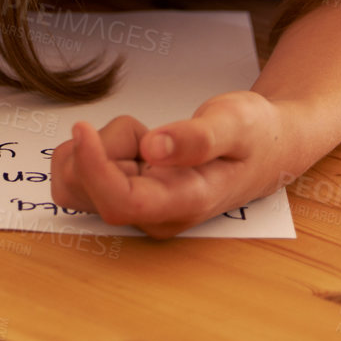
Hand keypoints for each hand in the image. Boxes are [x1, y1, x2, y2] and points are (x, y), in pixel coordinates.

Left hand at [49, 90, 293, 238]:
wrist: (264, 149)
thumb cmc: (253, 135)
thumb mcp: (234, 123)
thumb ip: (196, 139)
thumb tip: (152, 149)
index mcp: (184, 203)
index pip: (121, 202)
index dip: (93, 167)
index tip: (84, 125)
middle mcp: (154, 217)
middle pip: (86, 191)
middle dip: (98, 147)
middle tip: (142, 130)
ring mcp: (137, 210)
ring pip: (75, 182)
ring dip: (94, 148)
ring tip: (141, 138)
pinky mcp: (124, 196)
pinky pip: (79, 174)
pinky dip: (91, 150)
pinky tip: (129, 145)